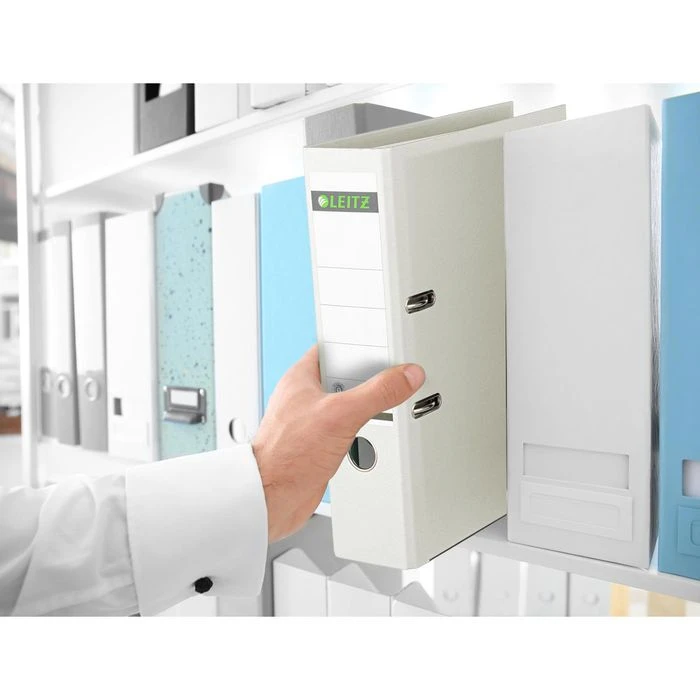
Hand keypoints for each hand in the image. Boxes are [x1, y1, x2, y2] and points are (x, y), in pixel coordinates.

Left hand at [252, 345, 424, 542]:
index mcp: (301, 378)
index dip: (357, 346)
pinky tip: (366, 441)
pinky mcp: (317, 445)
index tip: (382, 348)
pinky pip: (345, 432)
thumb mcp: (340, 415)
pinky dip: (358, 436)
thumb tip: (404, 376)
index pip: (333, 349)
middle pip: (345, 379)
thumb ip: (376, 393)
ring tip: (379, 413)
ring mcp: (310, 422)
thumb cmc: (285, 455)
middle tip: (386, 383)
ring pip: (346, 408)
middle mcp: (304, 398)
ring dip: (363, 413)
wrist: (273, 499)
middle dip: (366, 384)